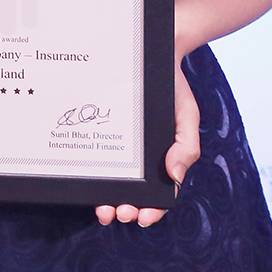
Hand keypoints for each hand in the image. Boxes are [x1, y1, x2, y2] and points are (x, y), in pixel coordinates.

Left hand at [95, 60, 200, 226]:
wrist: (152, 54)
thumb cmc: (173, 90)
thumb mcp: (186, 118)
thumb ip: (186, 147)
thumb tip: (175, 177)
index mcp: (159, 159)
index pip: (156, 194)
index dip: (149, 210)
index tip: (141, 217)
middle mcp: (136, 157)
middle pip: (130, 192)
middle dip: (123, 208)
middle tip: (118, 212)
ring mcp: (117, 145)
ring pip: (110, 179)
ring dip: (106, 197)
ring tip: (103, 207)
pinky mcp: (99, 130)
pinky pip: (94, 153)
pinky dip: (91, 170)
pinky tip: (85, 177)